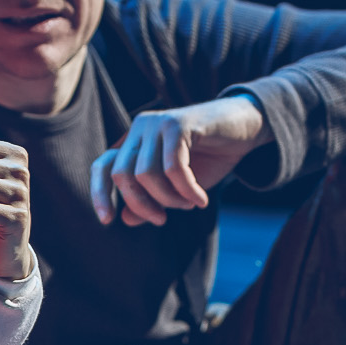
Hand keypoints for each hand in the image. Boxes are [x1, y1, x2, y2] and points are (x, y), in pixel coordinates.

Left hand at [90, 95, 271, 225]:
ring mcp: (157, 123)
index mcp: (134, 140)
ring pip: (146, 174)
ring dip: (169, 199)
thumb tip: (125, 219)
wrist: (246, 127)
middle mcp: (140, 127)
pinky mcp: (178, 123)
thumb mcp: (177, 187)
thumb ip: (151, 200)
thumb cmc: (210, 156)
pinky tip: (200, 199)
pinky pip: (173, 168)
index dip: (99, 194)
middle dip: (142, 204)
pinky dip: (187, 190)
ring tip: (189, 204)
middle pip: (122, 175)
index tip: (108, 221)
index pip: (102, 166)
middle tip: (163, 219)